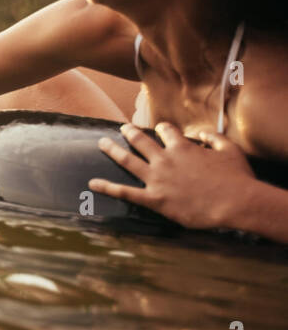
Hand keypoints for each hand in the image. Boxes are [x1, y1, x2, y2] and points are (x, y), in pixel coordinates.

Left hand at [88, 122, 255, 228]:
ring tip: (102, 143)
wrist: (235, 202)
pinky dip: (107, 187)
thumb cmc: (236, 178)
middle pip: (140, 141)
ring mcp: (156, 179)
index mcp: (182, 147)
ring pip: (127, 160)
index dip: (162, 128)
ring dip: (112, 150)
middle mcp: (165, 160)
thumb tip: (203, 133)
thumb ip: (214, 138)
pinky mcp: (154, 198)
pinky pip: (125, 192)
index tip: (159, 128)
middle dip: (130, 132)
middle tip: (122, 127)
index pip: (166, 131)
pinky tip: (92, 183)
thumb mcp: (230, 150)